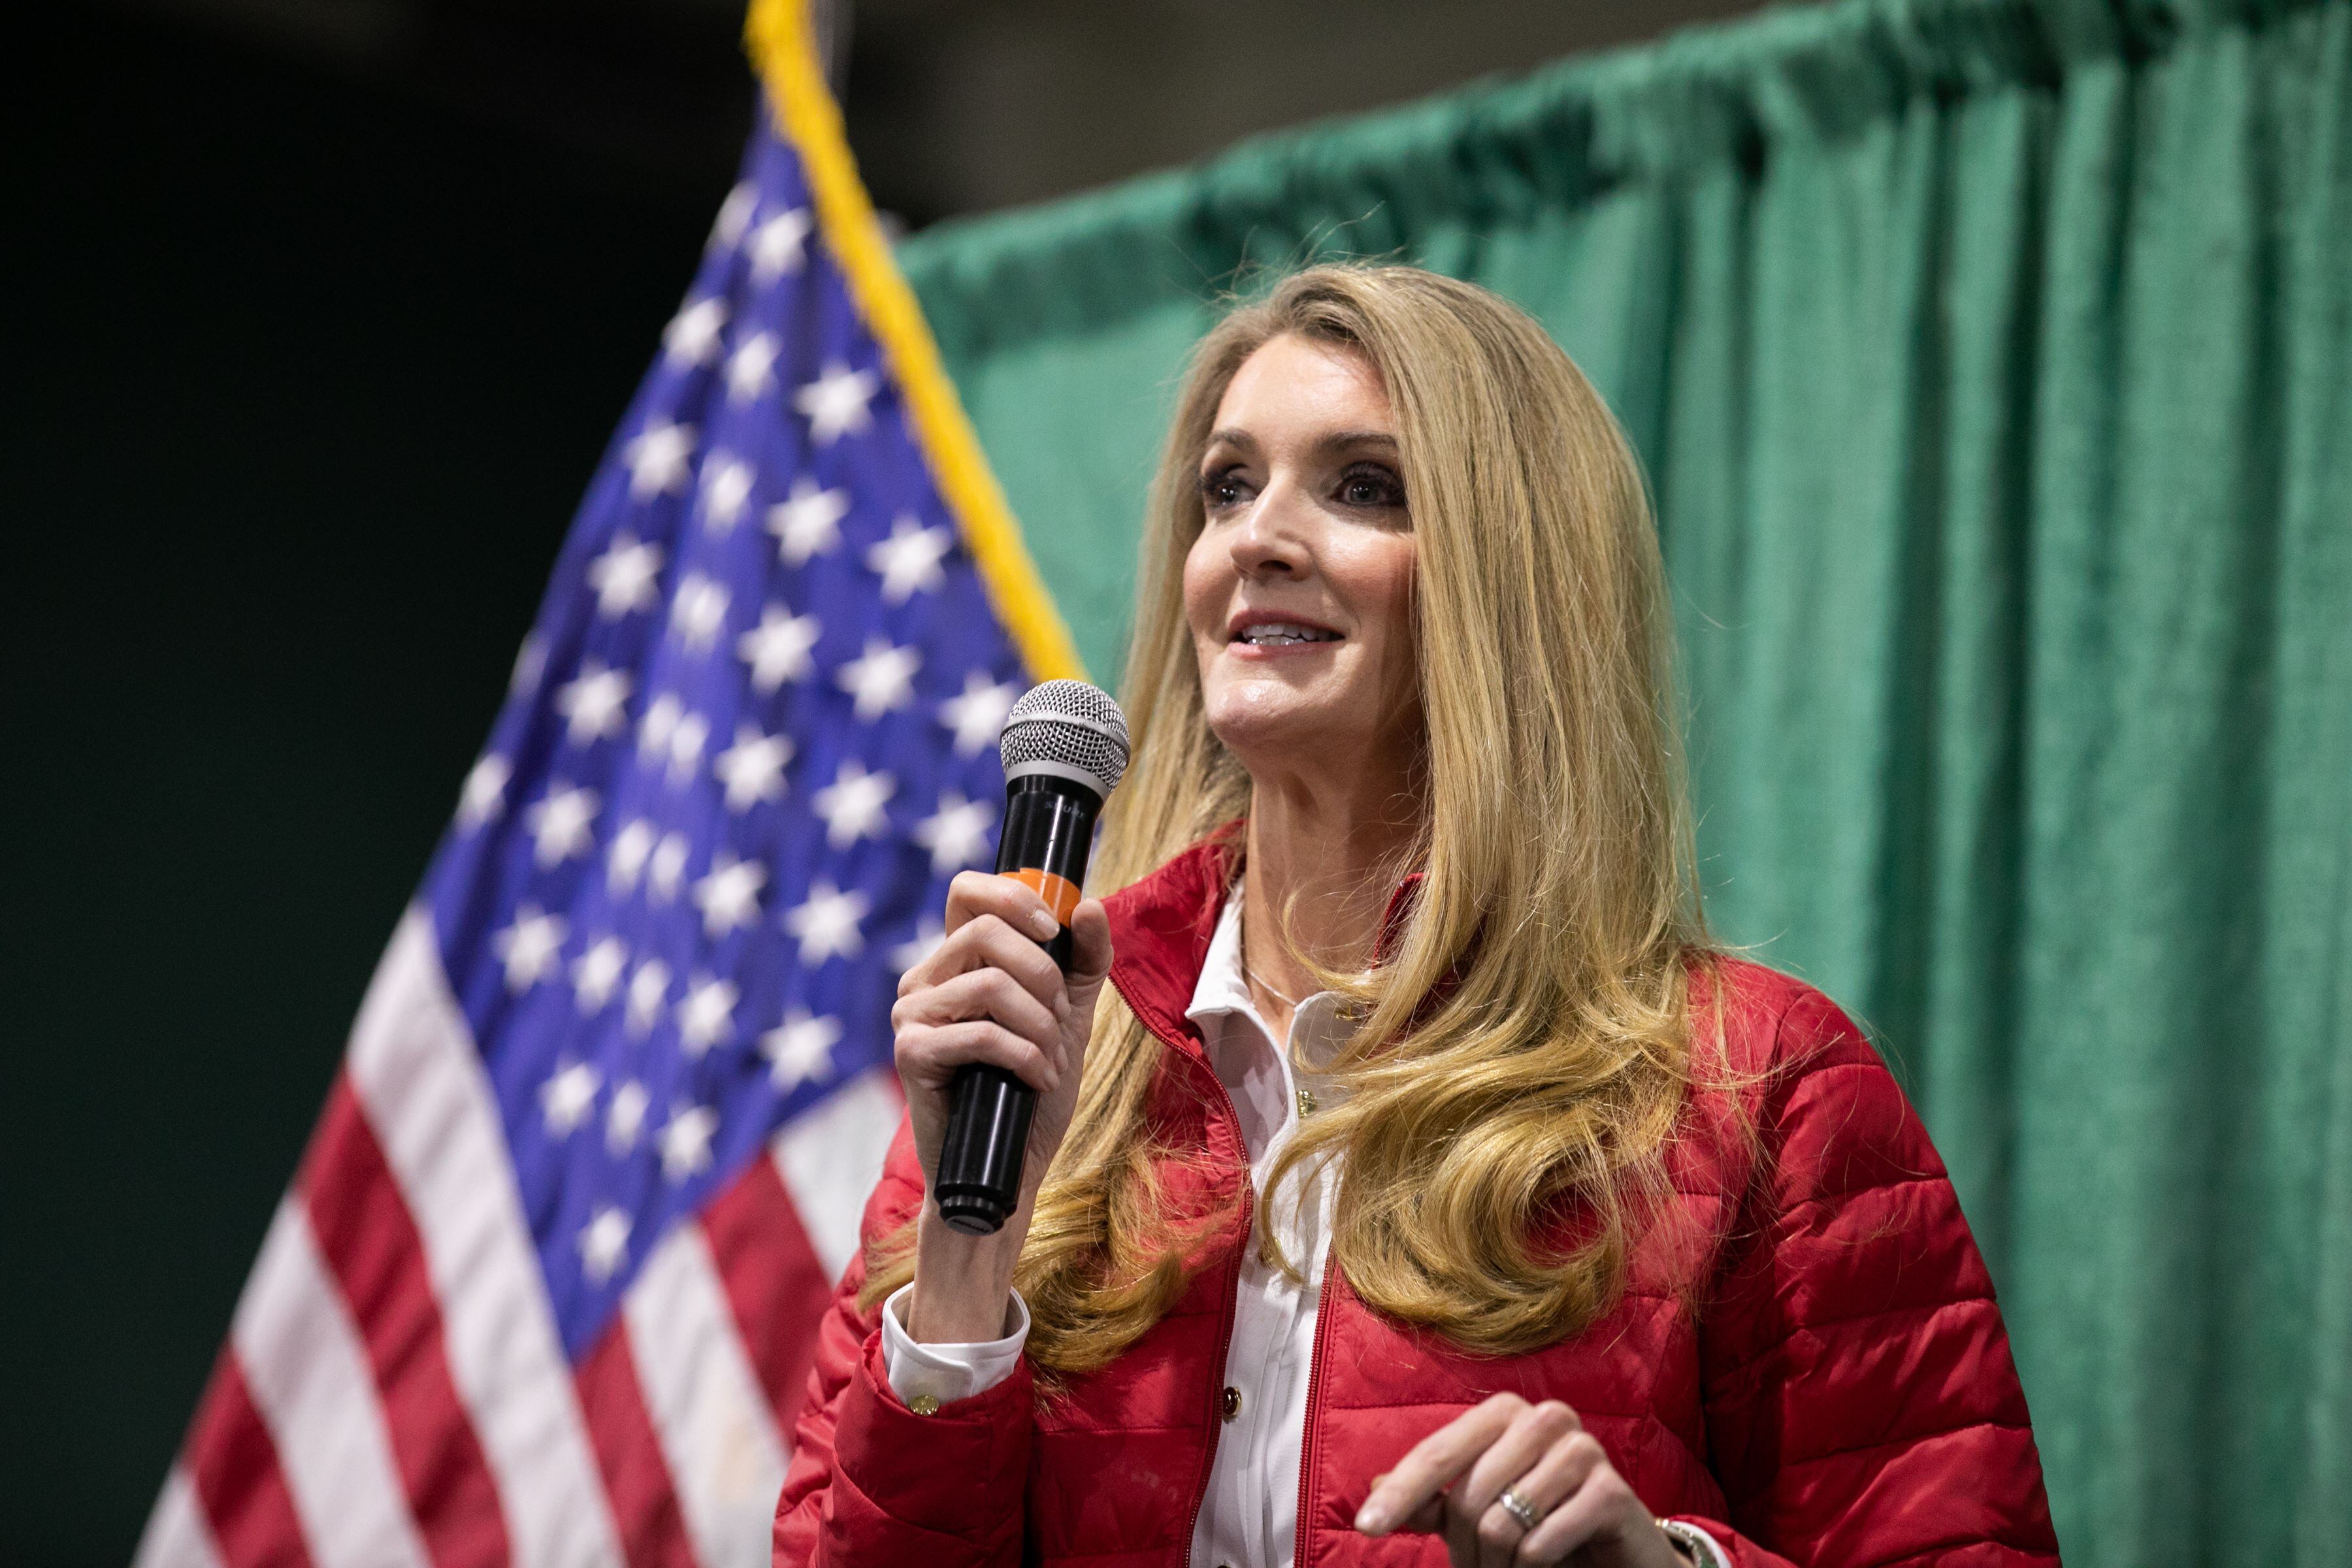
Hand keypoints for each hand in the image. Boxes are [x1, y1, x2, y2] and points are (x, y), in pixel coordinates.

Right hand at [890, 870, 1112, 1339]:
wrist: (1012, 1164)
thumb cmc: (1033, 1088)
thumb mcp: (1069, 1014)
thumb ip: (1082, 959)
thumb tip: (1090, 905)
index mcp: (957, 961)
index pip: (968, 891)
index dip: (1013, 895)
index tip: (1053, 928)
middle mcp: (926, 979)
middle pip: (986, 931)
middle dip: (1042, 975)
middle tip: (1057, 1020)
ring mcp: (912, 1015)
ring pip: (989, 984)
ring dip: (1040, 1026)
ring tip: (1051, 1060)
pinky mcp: (911, 1054)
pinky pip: (979, 1034)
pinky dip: (1024, 1056)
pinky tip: (1037, 1079)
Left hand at [1353, 1393, 1685, 1567]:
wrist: (1619, 1556)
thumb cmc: (1540, 1526)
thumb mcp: (1477, 1513)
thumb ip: (1430, 1499)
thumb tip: (1374, 1486)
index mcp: (1505, 1413)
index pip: (1436, 1453)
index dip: (1399, 1494)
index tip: (1366, 1528)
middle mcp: (1544, 1417)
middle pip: (1468, 1495)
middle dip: (1465, 1548)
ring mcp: (1583, 1449)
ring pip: (1501, 1524)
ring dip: (1499, 1564)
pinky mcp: (1612, 1492)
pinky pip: (1539, 1545)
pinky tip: (1551, 1566)